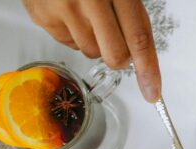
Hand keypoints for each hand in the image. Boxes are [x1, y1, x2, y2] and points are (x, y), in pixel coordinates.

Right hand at [22, 0, 161, 101]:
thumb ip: (133, 18)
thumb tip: (143, 60)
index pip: (138, 37)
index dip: (148, 69)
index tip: (152, 92)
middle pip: (114, 55)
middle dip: (120, 57)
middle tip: (115, 38)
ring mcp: (63, 9)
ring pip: (91, 52)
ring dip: (95, 41)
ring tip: (87, 13)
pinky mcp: (43, 17)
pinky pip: (69, 44)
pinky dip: (73, 34)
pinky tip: (70, 11)